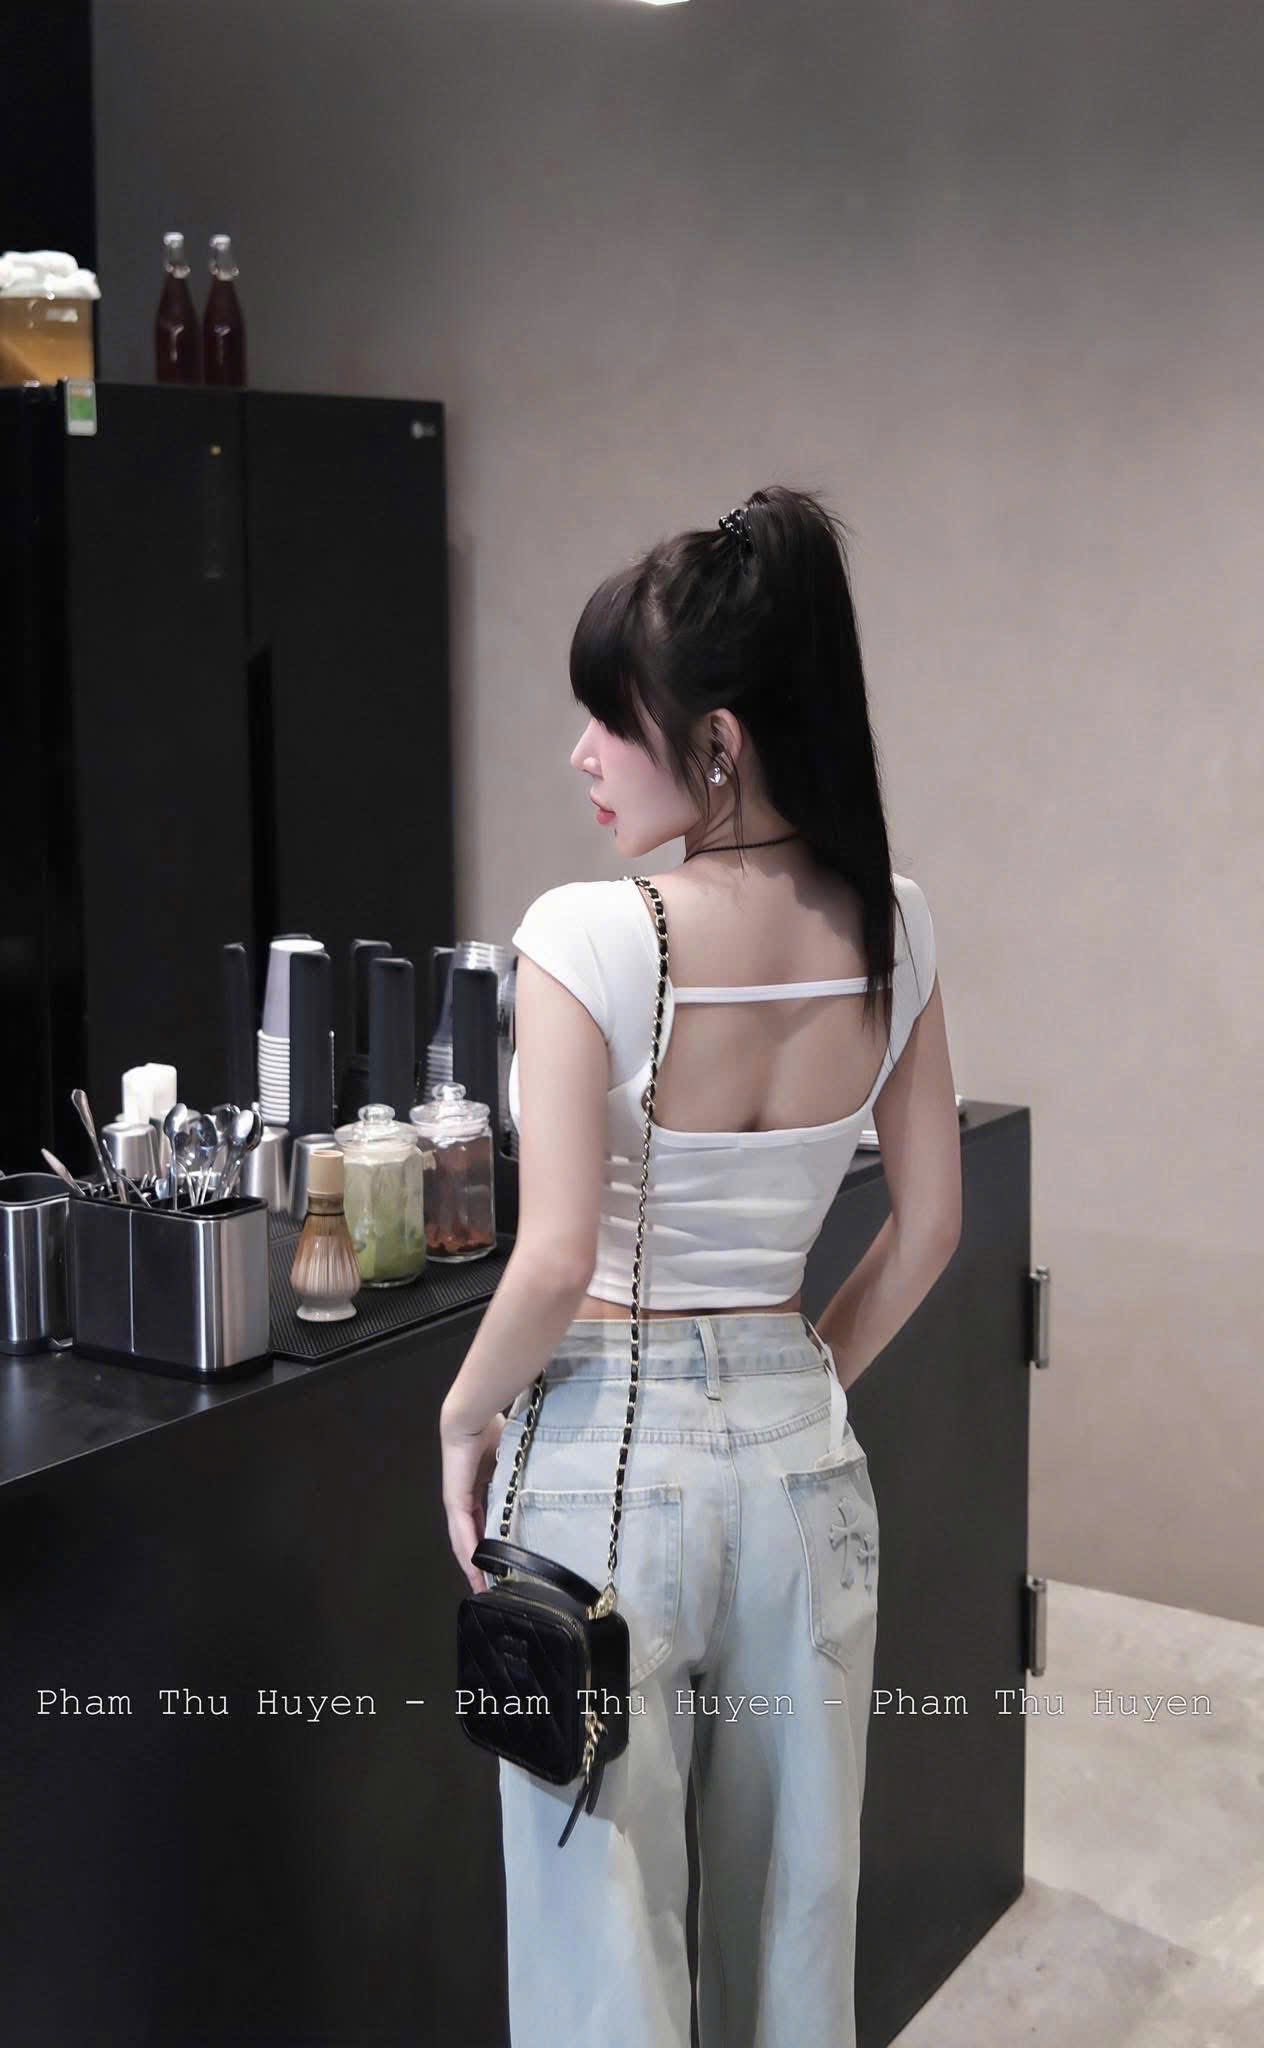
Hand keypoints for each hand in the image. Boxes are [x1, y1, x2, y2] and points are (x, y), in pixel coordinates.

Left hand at [440, 1404, 507, 1594]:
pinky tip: (475, 1570)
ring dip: (473, 1565)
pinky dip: (468, 1552)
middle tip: (491, 1588)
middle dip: (480, 1564)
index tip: (503, 1565)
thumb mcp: (512, 1459)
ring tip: (483, 1588)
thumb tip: (544, 1479)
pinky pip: (461, 1532)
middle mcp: (464, 1498)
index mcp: (479, 1487)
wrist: (472, 1415)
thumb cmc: (493, 1428)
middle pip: (471, 1538)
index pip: (484, 1522)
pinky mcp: (454, 1500)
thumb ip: (520, 1474)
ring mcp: (456, 1501)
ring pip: (464, 1541)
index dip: (490, 1544)